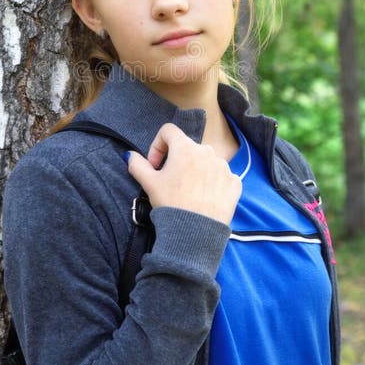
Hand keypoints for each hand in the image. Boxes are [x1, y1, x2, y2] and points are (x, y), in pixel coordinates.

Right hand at [126, 123, 240, 225]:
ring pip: (206, 161)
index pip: (169, 131)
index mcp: (185, 148)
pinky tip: (205, 198)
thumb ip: (137, 165)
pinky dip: (213, 183)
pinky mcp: (234, 183)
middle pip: (188, 148)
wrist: (195, 233)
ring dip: (197, 171)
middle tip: (171, 182)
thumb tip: (130, 155)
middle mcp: (207, 152)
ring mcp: (223, 167)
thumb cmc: (171, 204)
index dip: (158, 145)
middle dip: (178, 161)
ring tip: (189, 192)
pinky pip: (222, 176)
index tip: (155, 165)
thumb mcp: (149, 184)